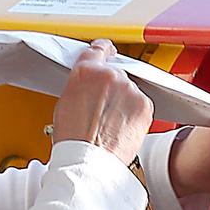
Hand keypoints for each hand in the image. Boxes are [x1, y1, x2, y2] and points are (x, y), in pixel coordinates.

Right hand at [53, 39, 153, 164]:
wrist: (89, 161)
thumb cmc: (74, 140)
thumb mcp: (65, 103)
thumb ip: (81, 84)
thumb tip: (89, 83)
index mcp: (86, 71)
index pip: (99, 49)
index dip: (104, 50)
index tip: (108, 51)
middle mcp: (110, 76)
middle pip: (115, 73)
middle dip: (112, 87)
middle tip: (103, 107)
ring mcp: (129, 89)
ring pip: (129, 90)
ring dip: (124, 101)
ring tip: (110, 122)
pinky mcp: (144, 105)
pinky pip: (140, 104)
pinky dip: (134, 113)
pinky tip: (121, 126)